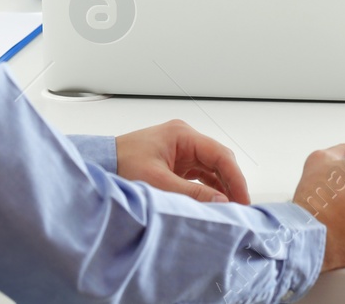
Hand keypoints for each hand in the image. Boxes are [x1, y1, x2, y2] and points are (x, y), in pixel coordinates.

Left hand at [115, 119, 250, 204]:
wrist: (100, 164)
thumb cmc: (122, 165)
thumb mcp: (158, 182)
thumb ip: (191, 193)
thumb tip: (221, 202)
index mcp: (183, 135)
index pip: (220, 155)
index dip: (236, 178)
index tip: (243, 200)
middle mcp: (186, 138)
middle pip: (219, 160)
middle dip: (231, 183)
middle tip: (240, 207)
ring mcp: (182, 149)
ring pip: (212, 168)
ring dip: (221, 187)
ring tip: (230, 208)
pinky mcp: (177, 161)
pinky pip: (200, 174)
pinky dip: (209, 188)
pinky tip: (214, 202)